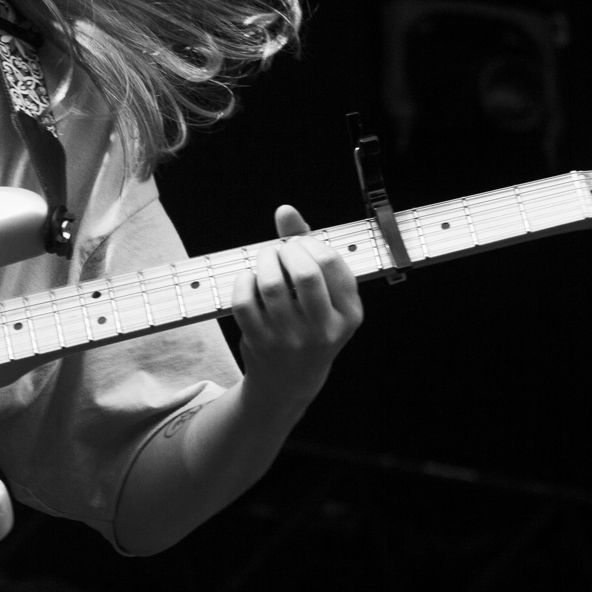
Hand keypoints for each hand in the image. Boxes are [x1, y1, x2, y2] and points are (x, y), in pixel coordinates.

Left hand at [232, 205, 362, 410]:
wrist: (290, 379)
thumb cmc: (310, 324)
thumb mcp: (324, 294)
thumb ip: (308, 246)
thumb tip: (285, 211)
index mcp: (349, 314)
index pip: (331, 263)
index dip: (310, 243)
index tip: (300, 245)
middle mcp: (324, 330)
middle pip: (304, 273)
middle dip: (286, 250)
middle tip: (280, 250)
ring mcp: (291, 339)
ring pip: (271, 285)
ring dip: (263, 261)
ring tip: (265, 260)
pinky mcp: (261, 343)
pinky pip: (244, 301)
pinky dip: (243, 281)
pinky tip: (249, 280)